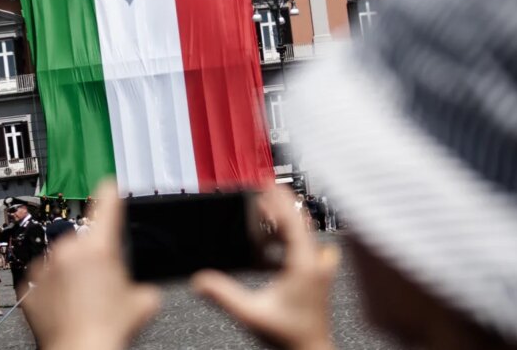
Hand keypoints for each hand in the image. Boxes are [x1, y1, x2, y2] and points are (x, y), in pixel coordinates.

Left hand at [22, 181, 159, 349]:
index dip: (112, 191)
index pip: (107, 201)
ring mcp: (45, 266)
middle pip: (87, 239)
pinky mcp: (28, 285)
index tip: (110, 184)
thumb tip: (139, 286)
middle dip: (95, 255)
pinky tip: (67, 306)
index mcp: (99, 246)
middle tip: (104, 284)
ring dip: (73, 271)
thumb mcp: (144, 302)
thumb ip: (143, 282)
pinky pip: (45, 277)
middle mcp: (68, 249)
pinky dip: (55, 287)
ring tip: (84, 300)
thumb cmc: (107, 331)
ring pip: (65, 258)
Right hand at [192, 185, 339, 349]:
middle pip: (297, 222)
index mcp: (304, 264)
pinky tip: (269, 248)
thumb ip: (223, 296)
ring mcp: (317, 270)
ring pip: (301, 235)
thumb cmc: (291, 337)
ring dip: (280, 225)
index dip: (277, 199)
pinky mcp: (314, 277)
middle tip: (258, 196)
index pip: (292, 220)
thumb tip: (200, 280)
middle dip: (276, 208)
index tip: (265, 182)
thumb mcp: (251, 314)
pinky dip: (285, 240)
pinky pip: (302, 248)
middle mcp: (314, 263)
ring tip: (261, 219)